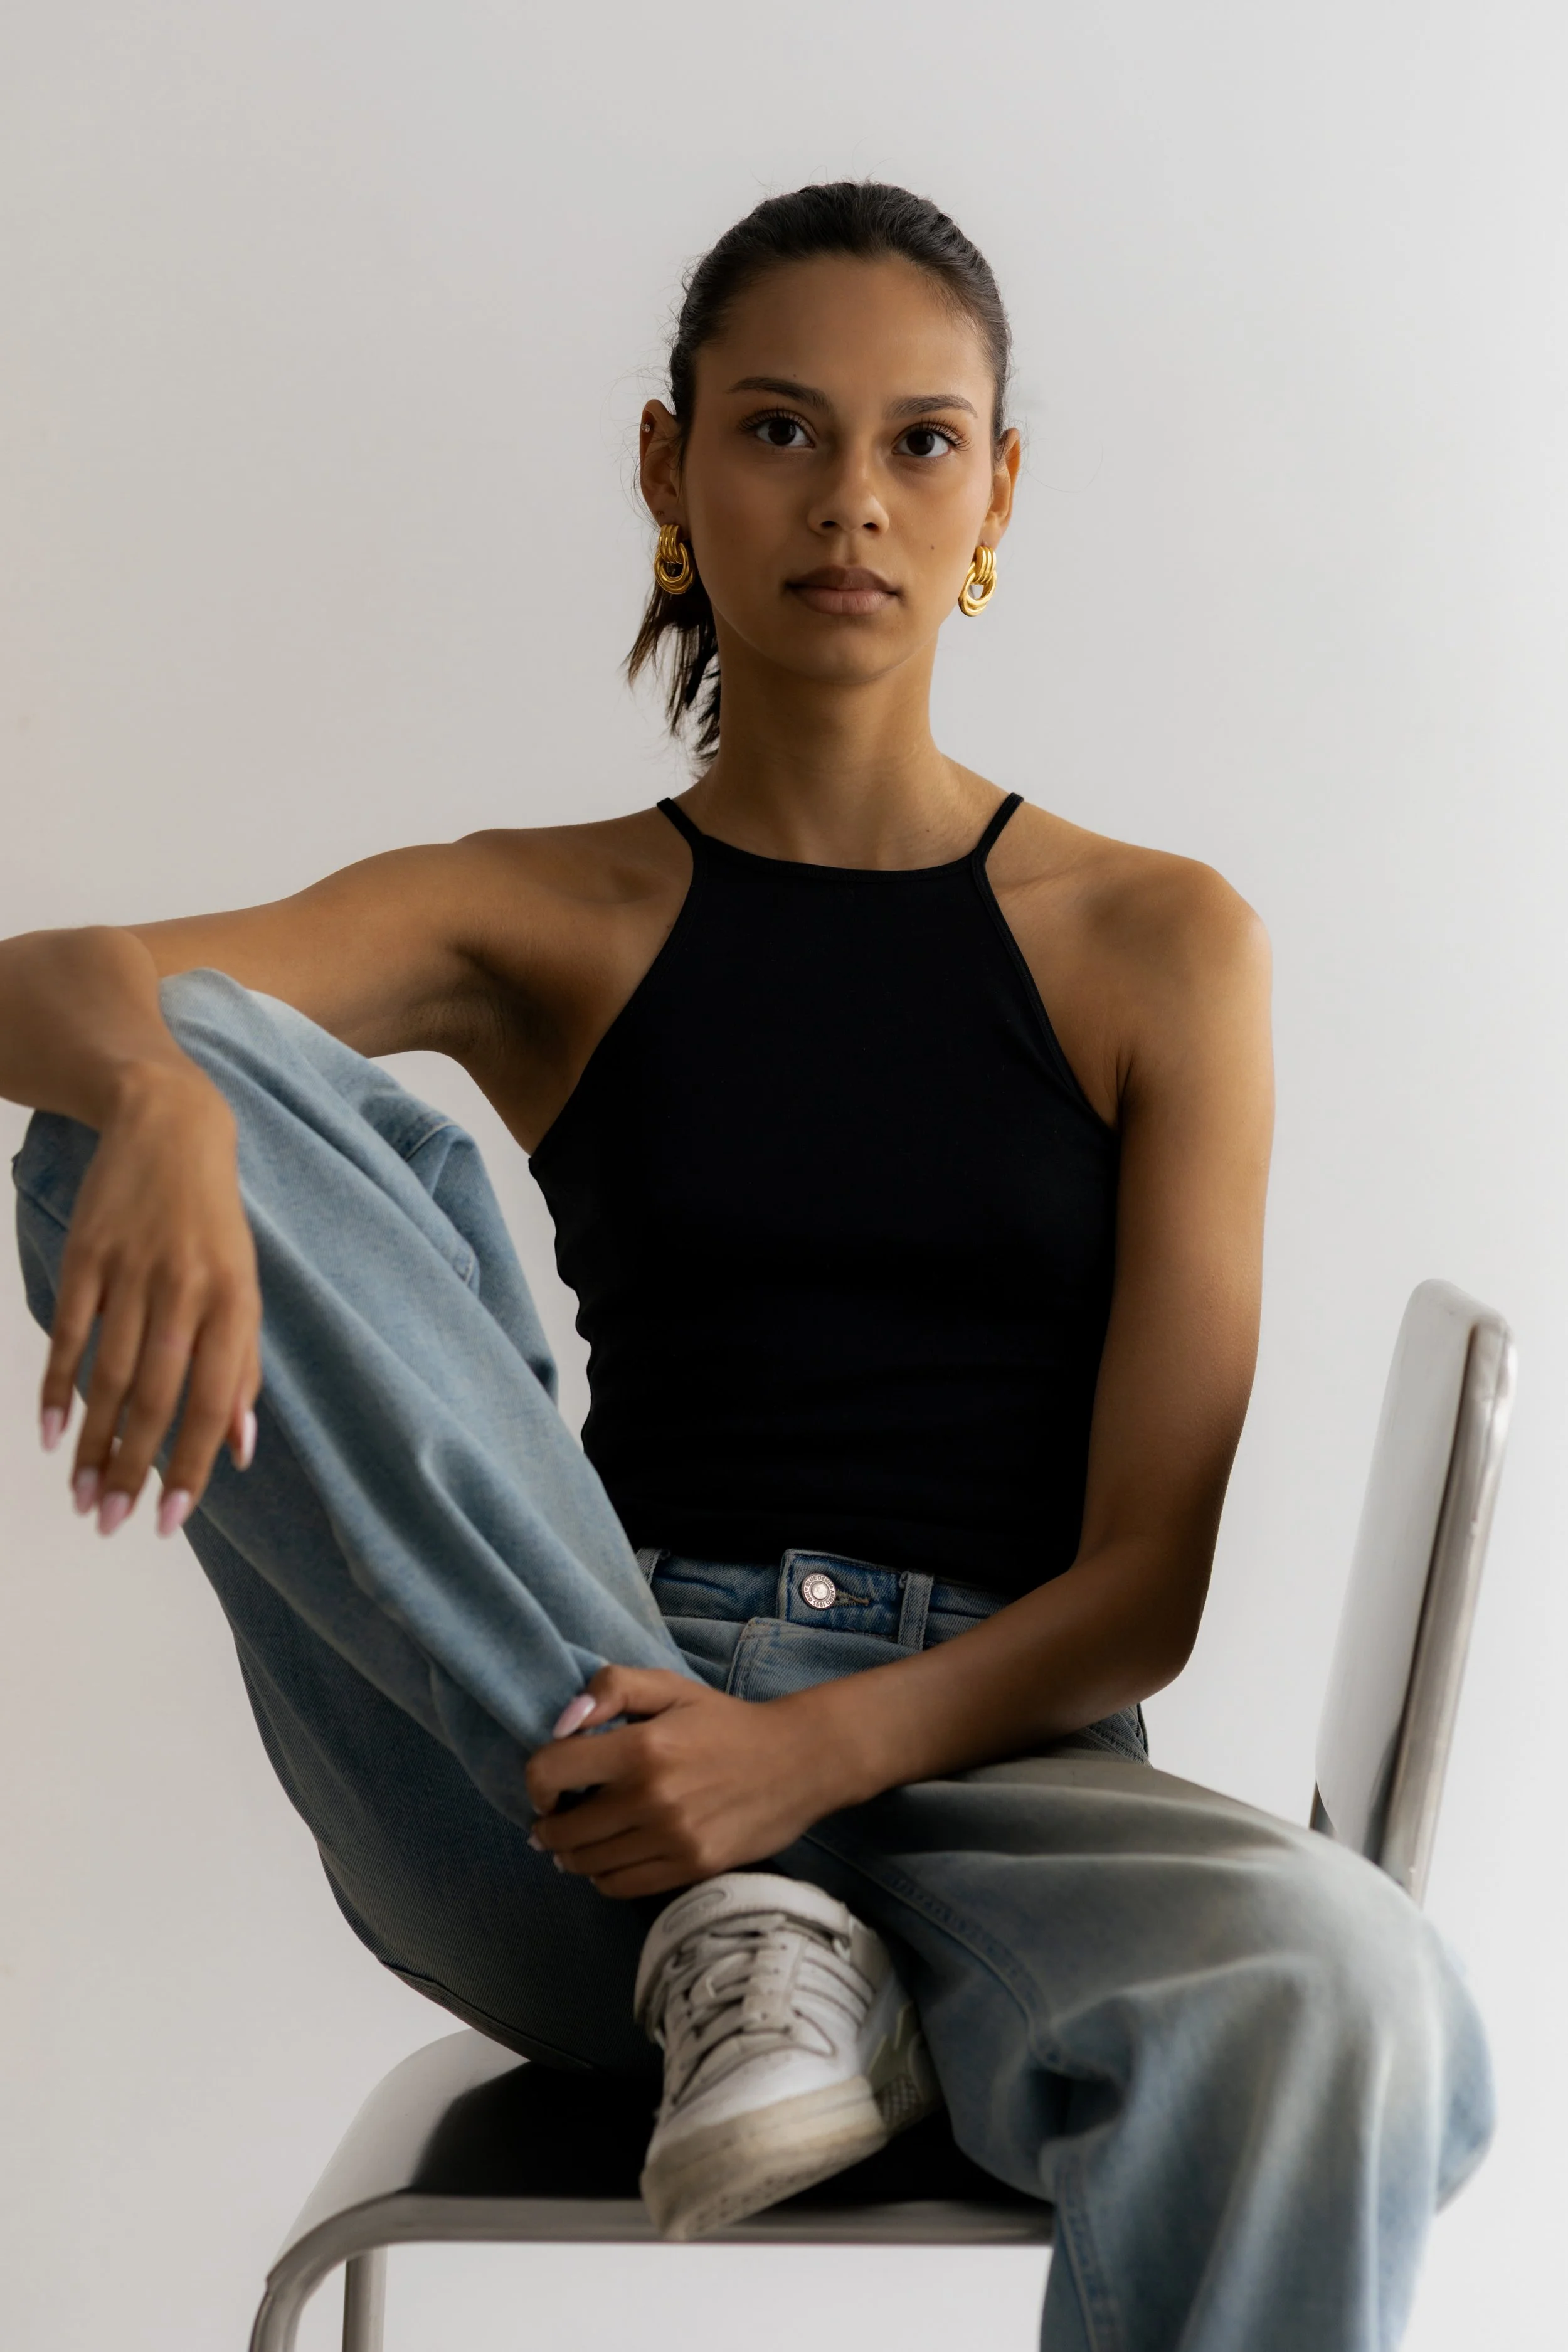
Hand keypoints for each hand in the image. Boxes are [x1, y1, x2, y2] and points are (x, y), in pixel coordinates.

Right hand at [40, 1059, 261, 1535]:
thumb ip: (244, 1367)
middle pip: (157, 1398)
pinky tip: (50, 1433)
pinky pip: (69, 1332)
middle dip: (132, 1468)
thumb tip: (243, 1451)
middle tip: (110, 1522)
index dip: (193, 1465)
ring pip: (109, 1375)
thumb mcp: (245, 1288)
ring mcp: (133, 1273)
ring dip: (91, 1444)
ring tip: (81, 1495)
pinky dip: (57, 1386)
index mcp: (235, 1305)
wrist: (170, 1125)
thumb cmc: (213, 1224)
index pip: (215, 1403)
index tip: (170, 1520)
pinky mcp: (88, 1255)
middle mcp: (187, 1292)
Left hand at [525, 1666, 854, 1899]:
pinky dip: (603, 1876)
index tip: (551, 1784)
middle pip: (562, 1830)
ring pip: (587, 1864)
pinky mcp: (691, 1869)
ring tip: (579, 1839)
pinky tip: (610, 1857)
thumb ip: (612, 1689)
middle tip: (555, 1816)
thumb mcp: (670, 1686)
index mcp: (641, 1748)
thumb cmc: (725, 1722)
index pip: (549, 1774)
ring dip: (571, 1854)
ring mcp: (672, 1840)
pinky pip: (620, 1886)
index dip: (537, 1781)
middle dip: (548, 1824)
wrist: (797, 1761)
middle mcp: (651, 1798)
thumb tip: (562, 1724)